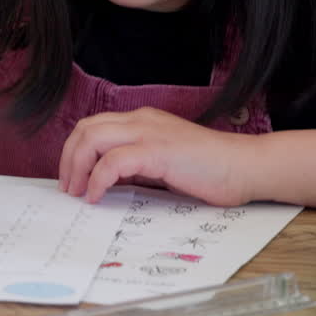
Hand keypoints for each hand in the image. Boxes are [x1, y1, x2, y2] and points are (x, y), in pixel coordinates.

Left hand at [58, 106, 251, 205]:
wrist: (246, 167)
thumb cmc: (210, 170)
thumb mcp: (162, 164)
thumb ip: (135, 166)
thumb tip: (104, 182)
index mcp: (141, 121)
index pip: (93, 126)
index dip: (75, 151)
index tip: (71, 177)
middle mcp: (141, 120)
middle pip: (86, 129)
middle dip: (68, 158)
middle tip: (68, 188)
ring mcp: (149, 133)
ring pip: (93, 139)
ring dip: (77, 167)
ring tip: (77, 193)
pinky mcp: (157, 151)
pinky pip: (112, 161)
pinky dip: (97, 179)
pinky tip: (96, 195)